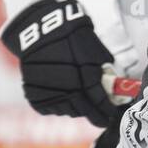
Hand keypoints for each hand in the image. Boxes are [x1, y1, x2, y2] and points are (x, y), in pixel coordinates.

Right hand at [1, 0, 118, 126]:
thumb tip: (114, 92)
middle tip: (100, 116)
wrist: (41, 30)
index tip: (112, 116)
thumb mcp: (96, 53)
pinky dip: (58, 105)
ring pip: (67, 111)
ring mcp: (48, 93)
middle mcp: (66, 87)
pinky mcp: (34, 95)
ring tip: (79, 98)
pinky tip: (62, 94)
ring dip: (76, 108)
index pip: (100, 103)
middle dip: (94, 114)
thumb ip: (104, 75)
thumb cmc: (74, 38)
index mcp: (84, 76)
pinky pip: (50, 109)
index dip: (107, 111)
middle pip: (83, 110)